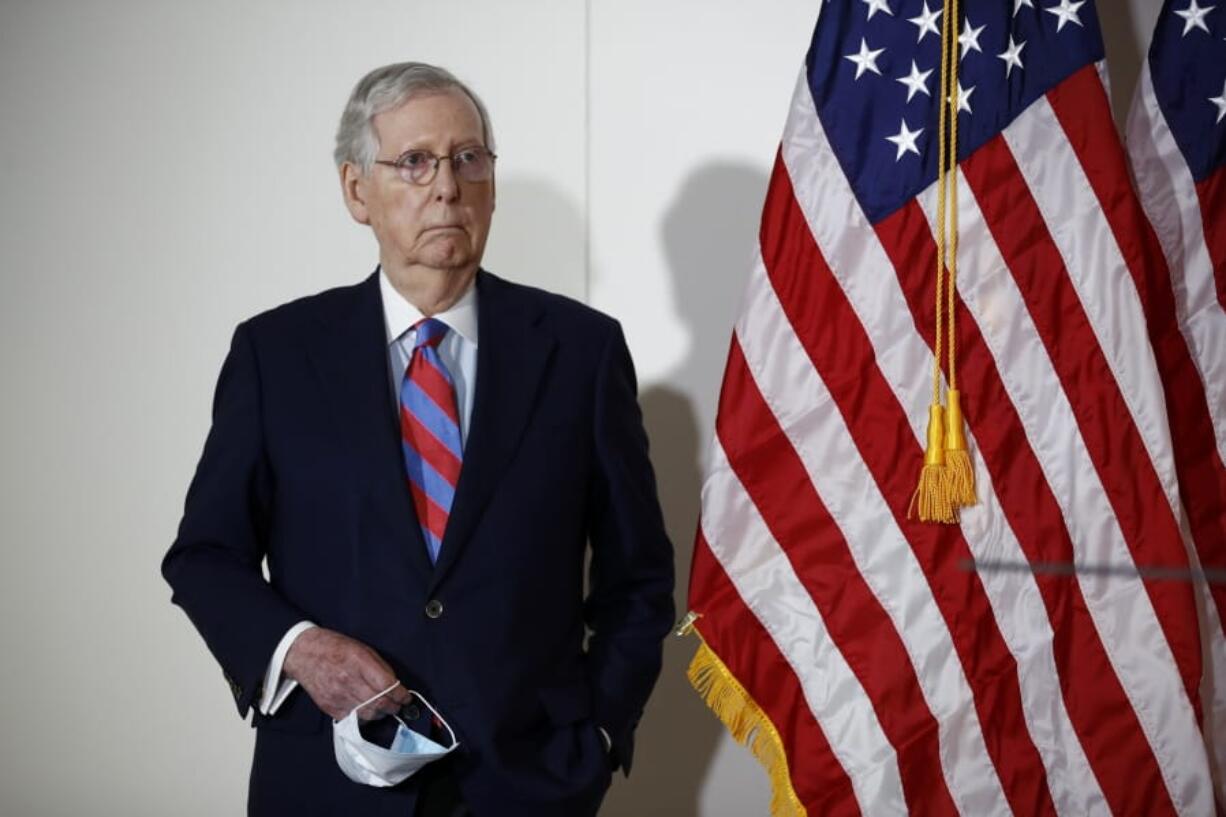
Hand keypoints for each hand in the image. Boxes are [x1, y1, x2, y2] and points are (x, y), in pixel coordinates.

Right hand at [283, 627, 410, 720]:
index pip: (387, 685)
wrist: (304, 654)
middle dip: (394, 707)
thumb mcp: (362, 648)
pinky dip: (364, 718)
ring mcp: (338, 696)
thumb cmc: (335, 648)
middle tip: (398, 705)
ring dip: (381, 714)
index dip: (401, 695)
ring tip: (384, 708)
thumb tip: (395, 684)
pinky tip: (367, 710)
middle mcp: (348, 681)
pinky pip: (353, 720)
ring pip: (368, 715)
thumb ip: (380, 667)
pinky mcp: (330, 708)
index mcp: (359, 662)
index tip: (406, 698)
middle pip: (380, 704)